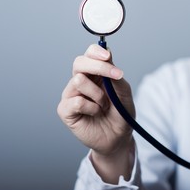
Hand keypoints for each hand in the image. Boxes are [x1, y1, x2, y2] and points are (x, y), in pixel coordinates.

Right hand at [57, 44, 135, 181]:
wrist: (118, 137)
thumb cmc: (120, 114)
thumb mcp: (124, 92)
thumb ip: (115, 75)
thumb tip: (108, 57)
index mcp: (95, 73)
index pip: (89, 54)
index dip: (95, 51)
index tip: (107, 56)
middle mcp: (81, 80)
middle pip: (79, 62)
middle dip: (98, 67)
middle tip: (116, 76)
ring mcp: (71, 95)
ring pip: (78, 80)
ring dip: (98, 94)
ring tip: (104, 105)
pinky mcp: (65, 110)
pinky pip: (76, 101)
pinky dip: (91, 107)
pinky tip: (95, 113)